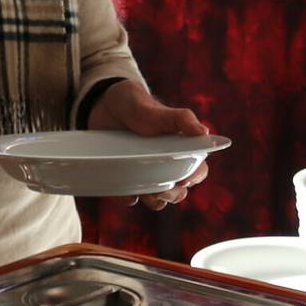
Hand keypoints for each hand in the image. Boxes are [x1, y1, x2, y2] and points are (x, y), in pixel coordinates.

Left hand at [85, 80, 210, 209]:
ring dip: (155, 201)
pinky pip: (130, 196)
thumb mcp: (157, 110)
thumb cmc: (136, 104)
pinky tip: (126, 194)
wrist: (101, 104)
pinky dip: (129, 199)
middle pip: (179, 190)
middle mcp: (165, 163)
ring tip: (145, 194)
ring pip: (158, 198)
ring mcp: (145, 171)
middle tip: (160, 192)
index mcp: (180, 148)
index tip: (183, 180)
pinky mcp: (125, 177)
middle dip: (173, 195)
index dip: (193, 178)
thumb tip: (204, 132)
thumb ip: (181, 119)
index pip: (197, 169)